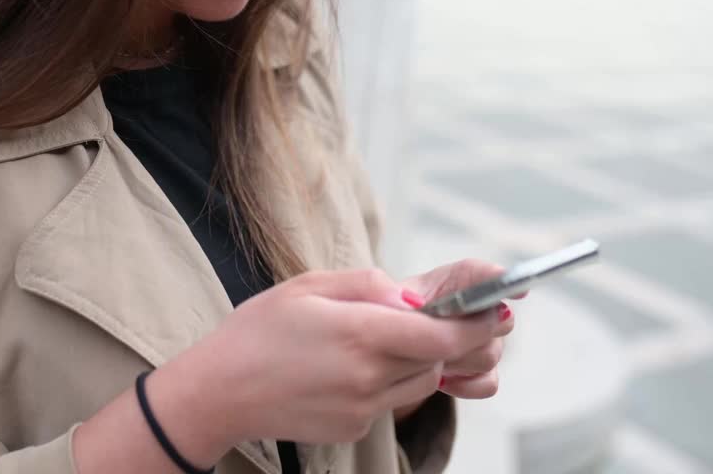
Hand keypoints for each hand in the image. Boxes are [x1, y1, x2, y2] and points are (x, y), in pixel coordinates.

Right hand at [163, 268, 504, 450]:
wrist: (218, 392)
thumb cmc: (258, 331)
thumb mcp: (310, 286)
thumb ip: (370, 285)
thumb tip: (416, 298)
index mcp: (360, 333)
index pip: (442, 336)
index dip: (475, 325)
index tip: (494, 310)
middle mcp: (368, 377)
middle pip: (438, 360)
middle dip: (448, 339)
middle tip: (450, 319)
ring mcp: (362, 408)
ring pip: (419, 382)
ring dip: (417, 360)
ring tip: (383, 338)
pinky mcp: (354, 428)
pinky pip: (390, 401)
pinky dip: (388, 381)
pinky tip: (351, 366)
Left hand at [398, 259, 523, 403]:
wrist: (388, 353)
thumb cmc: (389, 320)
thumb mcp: (382, 299)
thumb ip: (386, 291)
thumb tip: (410, 301)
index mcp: (457, 282)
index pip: (487, 275)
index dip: (504, 280)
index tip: (517, 290)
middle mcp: (480, 310)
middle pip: (500, 320)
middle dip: (467, 333)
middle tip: (436, 338)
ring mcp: (486, 343)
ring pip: (490, 353)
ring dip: (458, 359)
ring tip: (430, 359)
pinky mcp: (483, 374)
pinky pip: (489, 382)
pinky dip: (465, 383)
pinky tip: (444, 379)